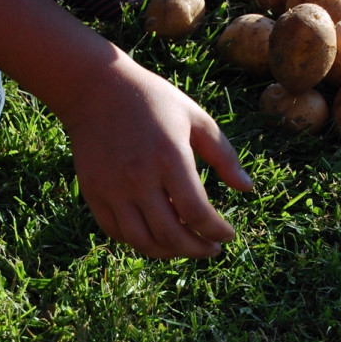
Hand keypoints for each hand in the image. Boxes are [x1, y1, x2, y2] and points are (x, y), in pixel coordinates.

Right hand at [64, 54, 252, 258]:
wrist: (95, 88)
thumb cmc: (152, 101)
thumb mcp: (196, 118)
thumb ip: (224, 155)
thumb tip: (247, 188)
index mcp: (170, 157)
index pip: (197, 214)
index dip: (217, 232)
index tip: (228, 235)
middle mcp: (139, 178)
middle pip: (171, 236)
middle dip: (198, 250)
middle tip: (211, 249)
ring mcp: (112, 188)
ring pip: (142, 241)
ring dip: (169, 253)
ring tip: (185, 247)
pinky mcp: (93, 192)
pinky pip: (116, 232)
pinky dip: (139, 241)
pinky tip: (156, 236)